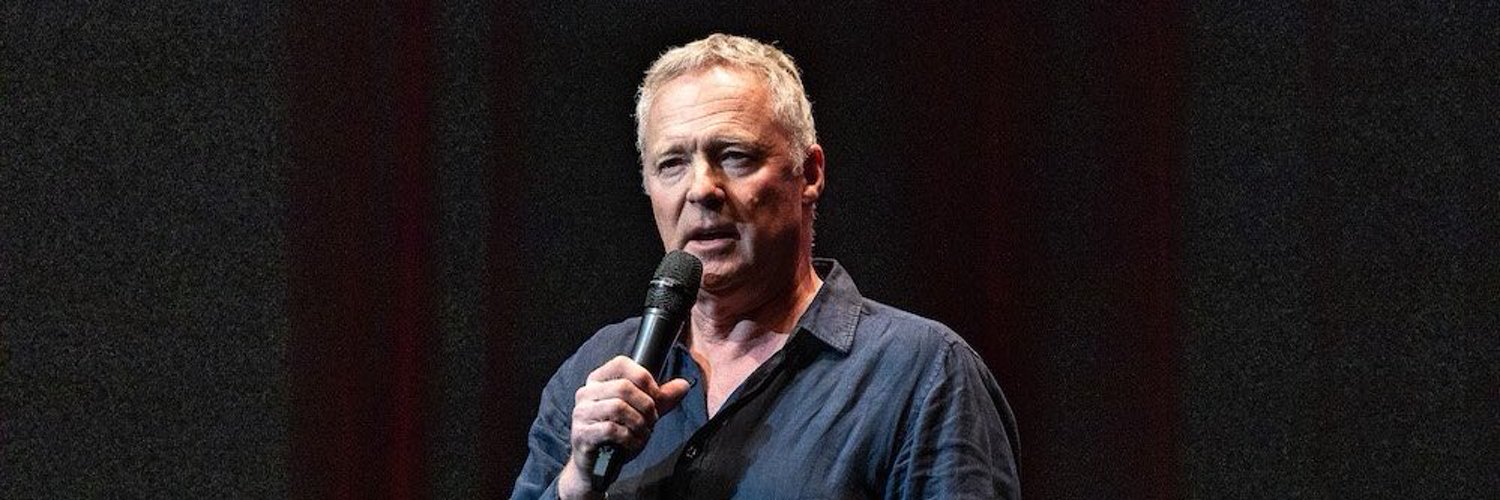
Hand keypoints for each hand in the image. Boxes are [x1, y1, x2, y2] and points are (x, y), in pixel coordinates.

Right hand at [557, 356, 690, 498]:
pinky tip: (632, 443)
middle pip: (623, 387)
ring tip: (643, 432)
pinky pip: (611, 430)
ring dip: (639, 423)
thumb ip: (661, 398)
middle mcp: (586, 393)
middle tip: (652, 420)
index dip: (644, 377)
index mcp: (598, 381)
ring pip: (618, 407)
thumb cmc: (618, 435)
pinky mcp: (581, 434)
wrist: (598, 466)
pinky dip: (629, 438)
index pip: (621, 363)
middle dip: (646, 406)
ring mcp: (581, 413)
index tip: (656, 395)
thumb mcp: (642, 413)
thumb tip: (684, 385)